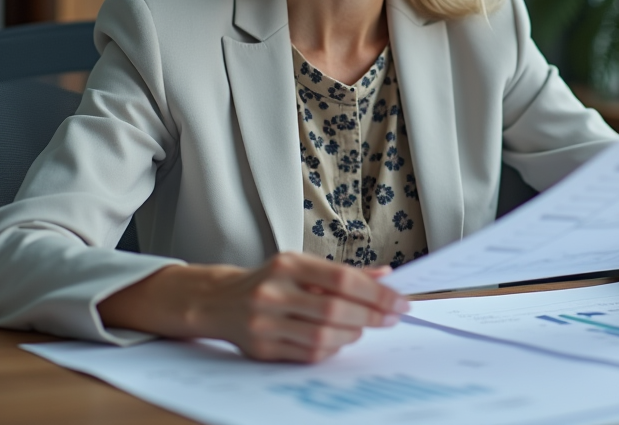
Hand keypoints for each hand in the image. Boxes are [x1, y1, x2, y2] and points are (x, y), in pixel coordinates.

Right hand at [98, 252, 408, 363]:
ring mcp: (265, 322)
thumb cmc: (268, 281)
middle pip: (335, 310)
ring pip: (323, 337)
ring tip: (362, 328)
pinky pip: (308, 354)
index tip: (400, 302)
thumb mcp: (302, 267)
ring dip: (352, 335)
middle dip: (371, 316)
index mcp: (287, 264)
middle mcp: (273, 291)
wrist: (218, 301)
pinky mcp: (261, 348)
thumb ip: (344, 272)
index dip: (377, 293)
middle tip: (392, 318)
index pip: (342, 279)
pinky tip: (339, 340)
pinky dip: (331, 350)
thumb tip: (388, 276)